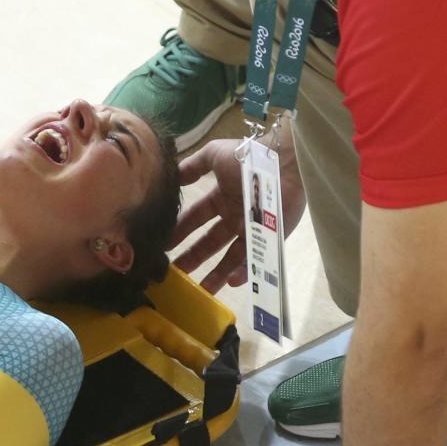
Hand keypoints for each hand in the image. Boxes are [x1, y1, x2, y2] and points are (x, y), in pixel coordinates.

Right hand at [171, 137, 305, 292]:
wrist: (283, 162)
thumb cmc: (246, 158)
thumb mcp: (213, 155)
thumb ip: (191, 166)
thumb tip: (169, 175)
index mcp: (221, 198)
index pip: (195, 219)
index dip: (179, 231)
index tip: (163, 246)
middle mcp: (234, 217)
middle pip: (209, 243)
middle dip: (192, 258)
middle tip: (174, 274)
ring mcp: (252, 230)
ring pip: (230, 257)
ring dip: (215, 274)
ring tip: (200, 290)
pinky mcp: (270, 239)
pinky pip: (254, 260)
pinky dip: (243, 272)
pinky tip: (230, 282)